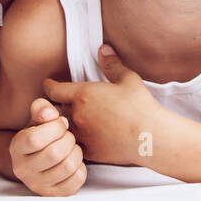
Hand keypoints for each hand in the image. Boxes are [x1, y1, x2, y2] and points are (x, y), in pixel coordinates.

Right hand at [7, 97, 86, 195]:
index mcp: (16, 148)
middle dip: (68, 139)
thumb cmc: (42, 134)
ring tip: (72, 148)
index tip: (61, 124)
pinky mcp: (54, 194)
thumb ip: (42, 109)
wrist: (41, 158)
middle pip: (54, 153)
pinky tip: (74, 162)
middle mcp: (22, 170)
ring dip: (76, 152)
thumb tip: (50, 115)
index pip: (35, 139)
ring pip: (68, 166)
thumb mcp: (38, 118)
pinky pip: (77, 179)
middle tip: (68, 136)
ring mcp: (37, 185)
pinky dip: (81, 167)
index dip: (55, 128)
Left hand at [43, 44, 161, 166]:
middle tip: (60, 104)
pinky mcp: (89, 152)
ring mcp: (82, 136)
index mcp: (83, 95)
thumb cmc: (140, 106)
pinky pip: (74, 147)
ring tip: (69, 124)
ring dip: (65, 126)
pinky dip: (75, 143)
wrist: (150, 137)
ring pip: (63, 130)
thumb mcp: (128, 79)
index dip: (49, 86)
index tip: (49, 84)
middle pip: (55, 110)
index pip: (53, 90)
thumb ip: (111, 64)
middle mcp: (77, 116)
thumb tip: (103, 48)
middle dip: (56, 106)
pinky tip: (82, 140)